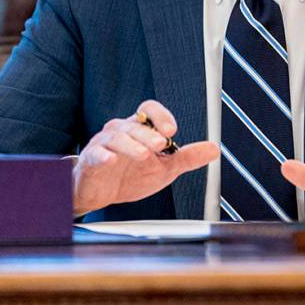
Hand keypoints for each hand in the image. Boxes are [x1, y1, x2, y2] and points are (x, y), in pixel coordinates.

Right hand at [72, 100, 218, 215]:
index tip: (171, 129)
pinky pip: (96, 154)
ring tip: (143, 155)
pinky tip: (110, 160)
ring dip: (131, 145)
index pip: (149, 111)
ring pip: (117, 137)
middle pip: (135, 125)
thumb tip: (213, 149)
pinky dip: (103, 156)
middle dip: (149, 134)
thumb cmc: (129, 175)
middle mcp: (121, 131)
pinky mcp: (91, 161)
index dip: (160, 116)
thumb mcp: (164, 168)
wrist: (100, 193)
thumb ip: (187, 157)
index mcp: (139, 129)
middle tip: (161, 143)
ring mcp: (104, 145)